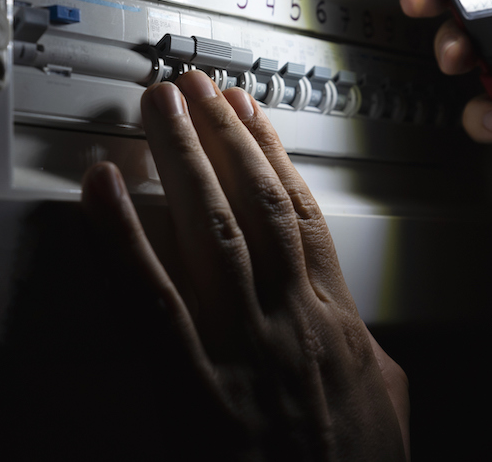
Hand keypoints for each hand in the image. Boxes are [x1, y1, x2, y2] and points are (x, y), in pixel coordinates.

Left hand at [81, 71, 408, 460]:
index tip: (249, 113)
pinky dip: (124, 237)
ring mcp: (240, 347)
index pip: (300, 213)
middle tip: (193, 87)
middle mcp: (289, 318)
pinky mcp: (191, 387)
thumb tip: (356, 328)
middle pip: (253, 203)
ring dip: (182, 160)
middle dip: (222, 136)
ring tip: (159, 109)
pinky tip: (104, 192)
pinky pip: (150, 296)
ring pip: (210, 228)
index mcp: (334, 320)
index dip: (273, 153)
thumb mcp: (387, 405)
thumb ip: (368, 354)